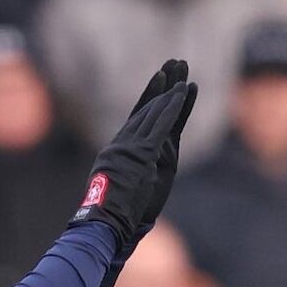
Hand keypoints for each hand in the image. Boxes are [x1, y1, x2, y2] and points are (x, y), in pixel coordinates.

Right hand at [70, 60, 197, 247]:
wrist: (103, 223)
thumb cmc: (112, 218)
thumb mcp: (120, 193)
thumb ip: (128, 179)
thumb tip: (132, 180)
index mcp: (116, 153)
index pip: (135, 121)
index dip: (149, 100)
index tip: (159, 82)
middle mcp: (121, 144)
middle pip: (144, 109)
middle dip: (160, 85)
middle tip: (171, 64)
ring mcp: (130, 147)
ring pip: (154, 111)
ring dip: (169, 90)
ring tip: (180, 68)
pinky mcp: (142, 153)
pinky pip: (161, 125)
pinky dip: (172, 107)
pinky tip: (182, 91)